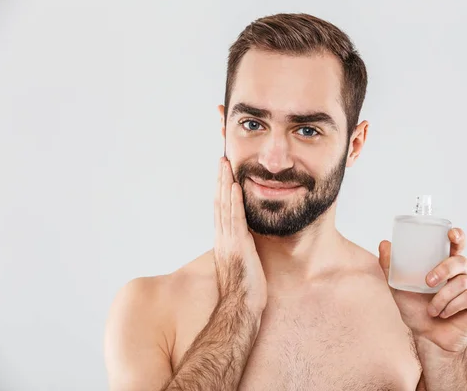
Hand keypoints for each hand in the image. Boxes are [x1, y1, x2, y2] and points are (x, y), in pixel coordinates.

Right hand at [214, 157, 266, 311]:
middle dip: (220, 180)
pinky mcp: (238, 246)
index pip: (220, 210)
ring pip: (224, 207)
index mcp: (224, 241)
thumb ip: (242, 248)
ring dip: (224, 183)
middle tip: (221, 160)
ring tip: (225, 164)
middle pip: (218, 203)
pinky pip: (235, 219)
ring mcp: (228, 241)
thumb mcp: (242, 263)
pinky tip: (234, 186)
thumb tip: (248, 239)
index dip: (221, 190)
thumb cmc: (245, 290)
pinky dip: (234, 202)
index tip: (223, 173)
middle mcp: (222, 238)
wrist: (240, 307)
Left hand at [378, 228, 466, 352]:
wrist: (428, 338)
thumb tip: (384, 243)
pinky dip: (453, 306)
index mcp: (447, 264)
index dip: (458, 236)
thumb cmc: (417, 310)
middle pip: (461, 260)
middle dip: (444, 269)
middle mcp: (463, 272)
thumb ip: (391, 267)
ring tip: (433, 309)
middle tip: (428, 282)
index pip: (457, 244)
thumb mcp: (399, 287)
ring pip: (463, 281)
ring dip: (443, 297)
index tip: (451, 234)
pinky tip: (445, 314)